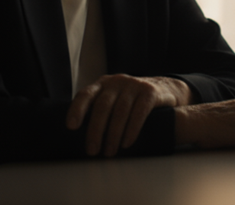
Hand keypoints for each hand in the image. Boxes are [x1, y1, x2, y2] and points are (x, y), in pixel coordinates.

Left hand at [66, 74, 192, 156]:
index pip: (85, 94)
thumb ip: (99, 109)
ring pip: (120, 111)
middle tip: (92, 150)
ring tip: (109, 152)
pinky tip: (126, 143)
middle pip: (102, 106)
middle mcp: (116, 81)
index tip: (71, 127)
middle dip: (95, 131)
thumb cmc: (131, 101)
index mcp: (102, 84)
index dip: (77, 110)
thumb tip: (81, 136)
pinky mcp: (149, 91)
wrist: (164, 90)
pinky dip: (131, 130)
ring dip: (113, 135)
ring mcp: (134, 84)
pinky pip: (139, 112)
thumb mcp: (114, 99)